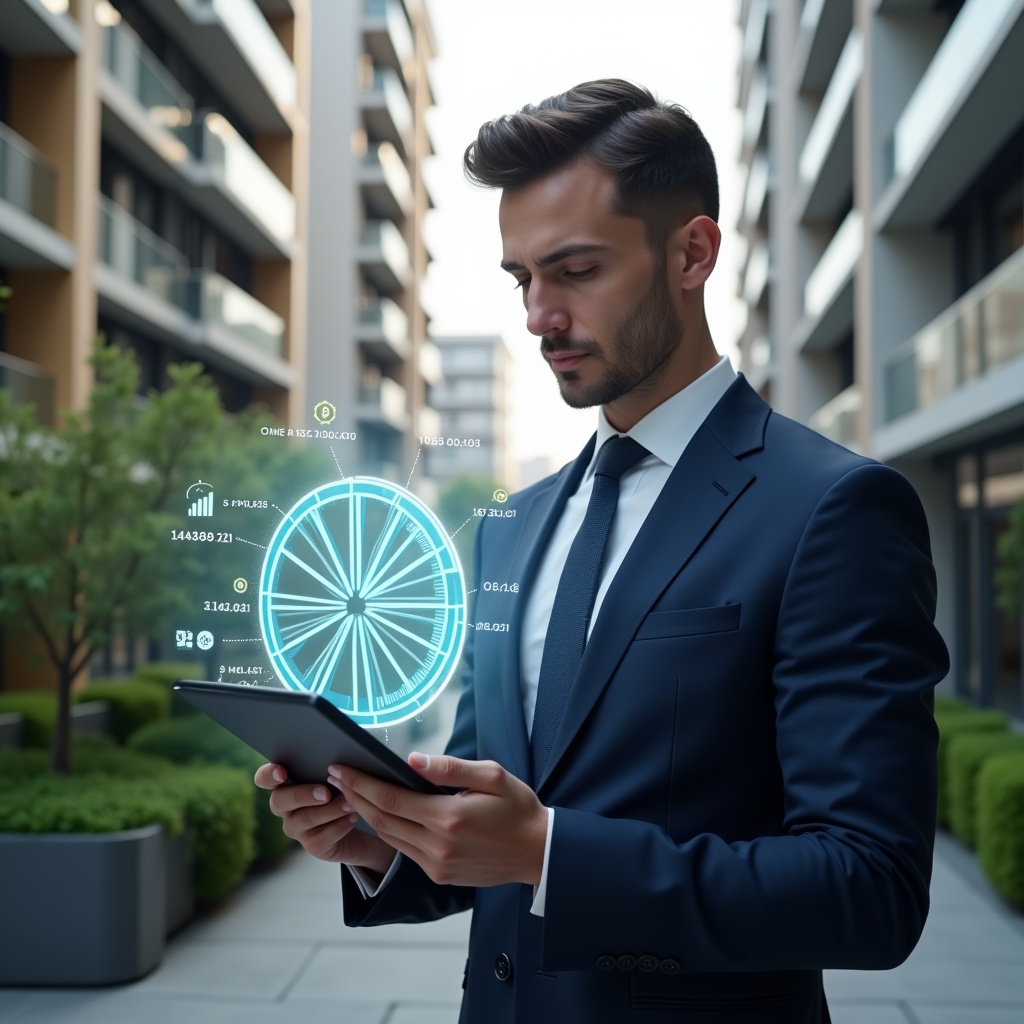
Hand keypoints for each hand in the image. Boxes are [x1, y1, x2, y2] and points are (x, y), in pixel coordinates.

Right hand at [254, 763, 394, 874]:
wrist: (356, 822)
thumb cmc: (340, 789)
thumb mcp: (332, 776)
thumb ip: (327, 767)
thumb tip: (337, 762)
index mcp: (285, 784)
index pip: (264, 778)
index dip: (268, 775)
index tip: (282, 772)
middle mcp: (285, 807)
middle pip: (280, 801)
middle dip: (303, 795)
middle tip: (326, 792)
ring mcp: (296, 828)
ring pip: (306, 819)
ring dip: (330, 809)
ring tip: (350, 803)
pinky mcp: (312, 845)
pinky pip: (322, 837)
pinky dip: (340, 825)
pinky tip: (352, 817)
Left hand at [332, 754, 547, 887]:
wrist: (538, 852)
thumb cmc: (517, 808)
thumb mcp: (492, 776)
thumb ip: (450, 769)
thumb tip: (412, 761)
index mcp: (449, 818)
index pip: (391, 799)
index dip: (361, 783)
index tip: (341, 768)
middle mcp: (438, 846)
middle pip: (383, 820)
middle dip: (356, 796)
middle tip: (336, 776)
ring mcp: (437, 865)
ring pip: (390, 838)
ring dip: (367, 815)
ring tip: (351, 792)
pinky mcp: (439, 876)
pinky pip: (405, 851)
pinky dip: (389, 831)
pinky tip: (382, 815)